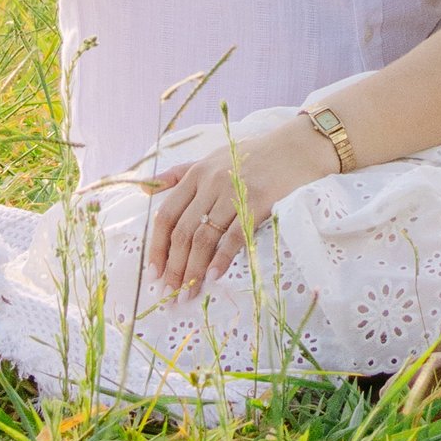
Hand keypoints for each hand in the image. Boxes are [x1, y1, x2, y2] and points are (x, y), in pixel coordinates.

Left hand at [145, 114, 335, 300]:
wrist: (297, 147)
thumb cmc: (253, 155)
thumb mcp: (212, 157)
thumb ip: (179, 173)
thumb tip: (143, 187)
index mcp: (196, 173)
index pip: (167, 215)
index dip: (156, 247)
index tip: (153, 273)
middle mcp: (211, 182)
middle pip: (183, 232)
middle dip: (174, 267)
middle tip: (170, 293)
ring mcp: (234, 191)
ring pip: (205, 237)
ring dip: (194, 270)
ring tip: (189, 293)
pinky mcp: (258, 202)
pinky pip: (234, 236)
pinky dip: (221, 259)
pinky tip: (214, 277)